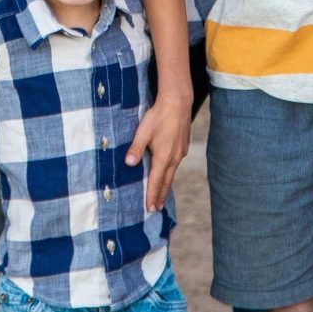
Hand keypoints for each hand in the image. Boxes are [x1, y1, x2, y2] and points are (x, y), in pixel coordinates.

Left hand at [126, 86, 191, 209]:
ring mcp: (180, 152)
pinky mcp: (183, 146)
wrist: (178, 102)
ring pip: (172, 173)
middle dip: (160, 195)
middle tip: (156, 208)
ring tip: (161, 195)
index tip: (150, 208)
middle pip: (166, 181)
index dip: (152, 195)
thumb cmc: (159, 116)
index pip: (156, 181)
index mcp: (163, 157)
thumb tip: (128, 164)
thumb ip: (135, 148)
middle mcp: (174, 158)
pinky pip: (176, 165)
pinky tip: (168, 172)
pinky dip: (170, 173)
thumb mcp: (143, 131)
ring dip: (166, 185)